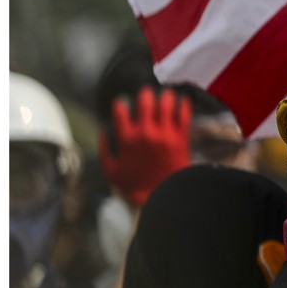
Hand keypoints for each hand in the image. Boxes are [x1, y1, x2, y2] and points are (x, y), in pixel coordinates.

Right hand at [98, 86, 192, 208]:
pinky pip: (184, 115)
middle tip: (146, 92)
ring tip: (166, 93)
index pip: (120, 111)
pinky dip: (184, 105)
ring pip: (166, 104)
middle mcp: (146, 133)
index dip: (119, 103)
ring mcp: (165, 134)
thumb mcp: (111, 171)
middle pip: (145, 101)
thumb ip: (104, 149)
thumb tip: (102, 131)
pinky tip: (183, 100)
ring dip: (165, 96)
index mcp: (127, 139)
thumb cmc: (134, 186)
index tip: (121, 102)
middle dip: (144, 93)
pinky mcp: (181, 138)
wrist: (161, 195)